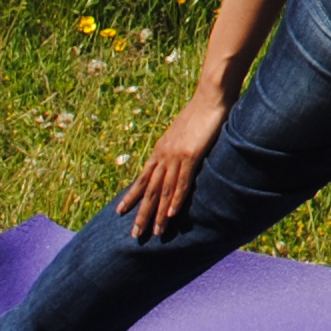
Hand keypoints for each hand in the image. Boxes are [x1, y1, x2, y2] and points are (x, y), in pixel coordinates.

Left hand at [113, 87, 229, 239]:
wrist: (210, 96)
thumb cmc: (201, 111)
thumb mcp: (185, 132)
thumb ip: (180, 146)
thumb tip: (180, 155)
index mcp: (160, 149)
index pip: (142, 178)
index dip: (131, 196)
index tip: (120, 211)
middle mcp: (163, 155)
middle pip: (149, 190)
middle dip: (141, 213)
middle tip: (135, 234)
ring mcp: (175, 155)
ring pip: (163, 190)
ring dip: (157, 212)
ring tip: (154, 232)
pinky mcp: (190, 155)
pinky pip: (181, 181)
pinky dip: (175, 199)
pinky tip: (170, 213)